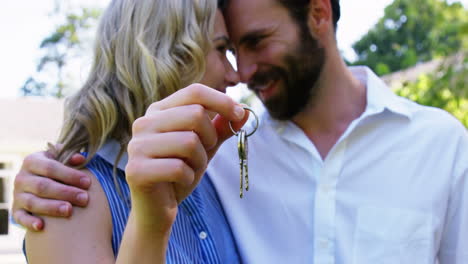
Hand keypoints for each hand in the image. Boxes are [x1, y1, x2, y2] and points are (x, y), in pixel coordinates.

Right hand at [12, 150, 90, 230]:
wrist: (37, 181)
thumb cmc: (54, 169)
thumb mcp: (60, 159)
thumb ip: (70, 157)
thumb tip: (81, 159)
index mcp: (32, 161)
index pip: (50, 167)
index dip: (70, 175)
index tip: (87, 182)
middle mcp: (22, 178)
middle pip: (43, 186)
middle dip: (65, 192)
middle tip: (84, 199)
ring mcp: (17, 195)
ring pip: (33, 202)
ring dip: (52, 207)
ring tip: (70, 211)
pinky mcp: (16, 210)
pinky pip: (20, 218)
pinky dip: (29, 222)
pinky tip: (41, 226)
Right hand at [125, 83, 247, 231]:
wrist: (156, 209)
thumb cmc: (180, 173)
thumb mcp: (205, 147)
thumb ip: (221, 128)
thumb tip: (245, 111)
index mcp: (159, 111)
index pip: (194, 92)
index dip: (222, 101)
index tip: (239, 115)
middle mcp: (144, 122)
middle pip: (195, 115)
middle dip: (210, 138)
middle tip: (203, 155)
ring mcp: (137, 146)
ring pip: (189, 142)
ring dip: (200, 161)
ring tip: (189, 169)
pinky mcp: (136, 170)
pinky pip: (178, 168)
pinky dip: (188, 178)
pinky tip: (179, 183)